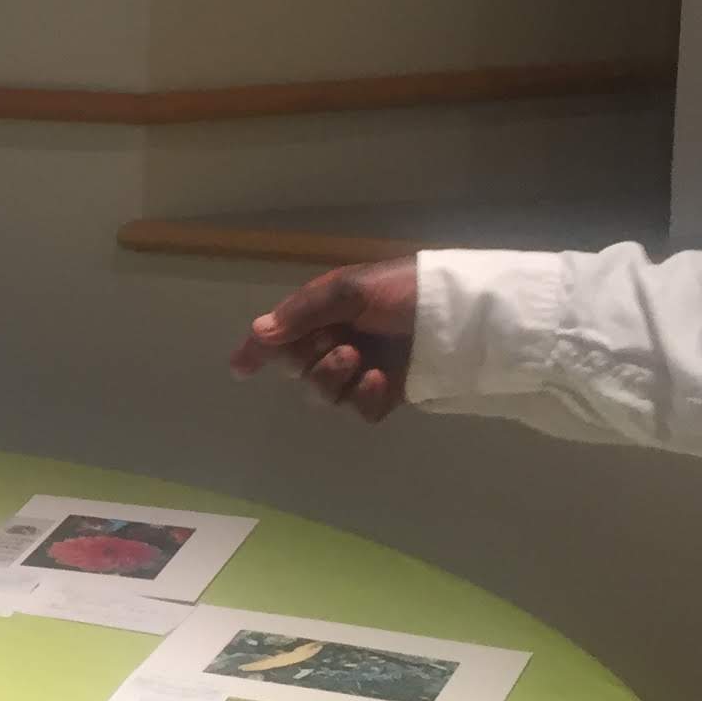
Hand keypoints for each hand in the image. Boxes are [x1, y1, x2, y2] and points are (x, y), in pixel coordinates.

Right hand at [227, 258, 418, 421]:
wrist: (460, 314)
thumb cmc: (404, 291)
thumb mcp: (351, 289)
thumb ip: (302, 313)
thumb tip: (258, 334)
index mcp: (324, 314)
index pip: (280, 336)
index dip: (257, 352)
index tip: (241, 369)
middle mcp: (336, 343)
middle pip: (296, 370)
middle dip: (309, 362)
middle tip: (338, 347)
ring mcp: (359, 372)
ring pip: (322, 394)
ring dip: (333, 378)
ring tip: (359, 362)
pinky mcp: (384, 396)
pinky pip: (358, 410)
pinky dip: (363, 397)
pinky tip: (380, 381)